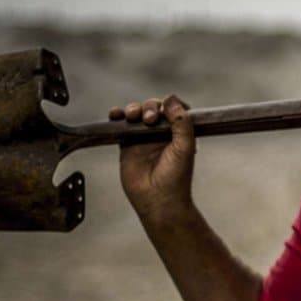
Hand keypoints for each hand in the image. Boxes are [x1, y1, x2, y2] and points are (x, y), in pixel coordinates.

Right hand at [108, 95, 195, 221]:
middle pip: (153, 108)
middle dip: (149, 106)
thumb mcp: (185, 147)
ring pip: (137, 114)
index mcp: (179, 132)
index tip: (166, 107)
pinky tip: (115, 114)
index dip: (170, 104)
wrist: (159, 200)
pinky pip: (121, 126)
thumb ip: (182, 122)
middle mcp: (162, 133)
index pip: (174, 109)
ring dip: (134, 109)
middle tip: (149, 119)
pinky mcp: (127, 144)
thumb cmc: (176, 178)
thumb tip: (171, 99)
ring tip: (133, 116)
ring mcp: (144, 138)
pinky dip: (117, 117)